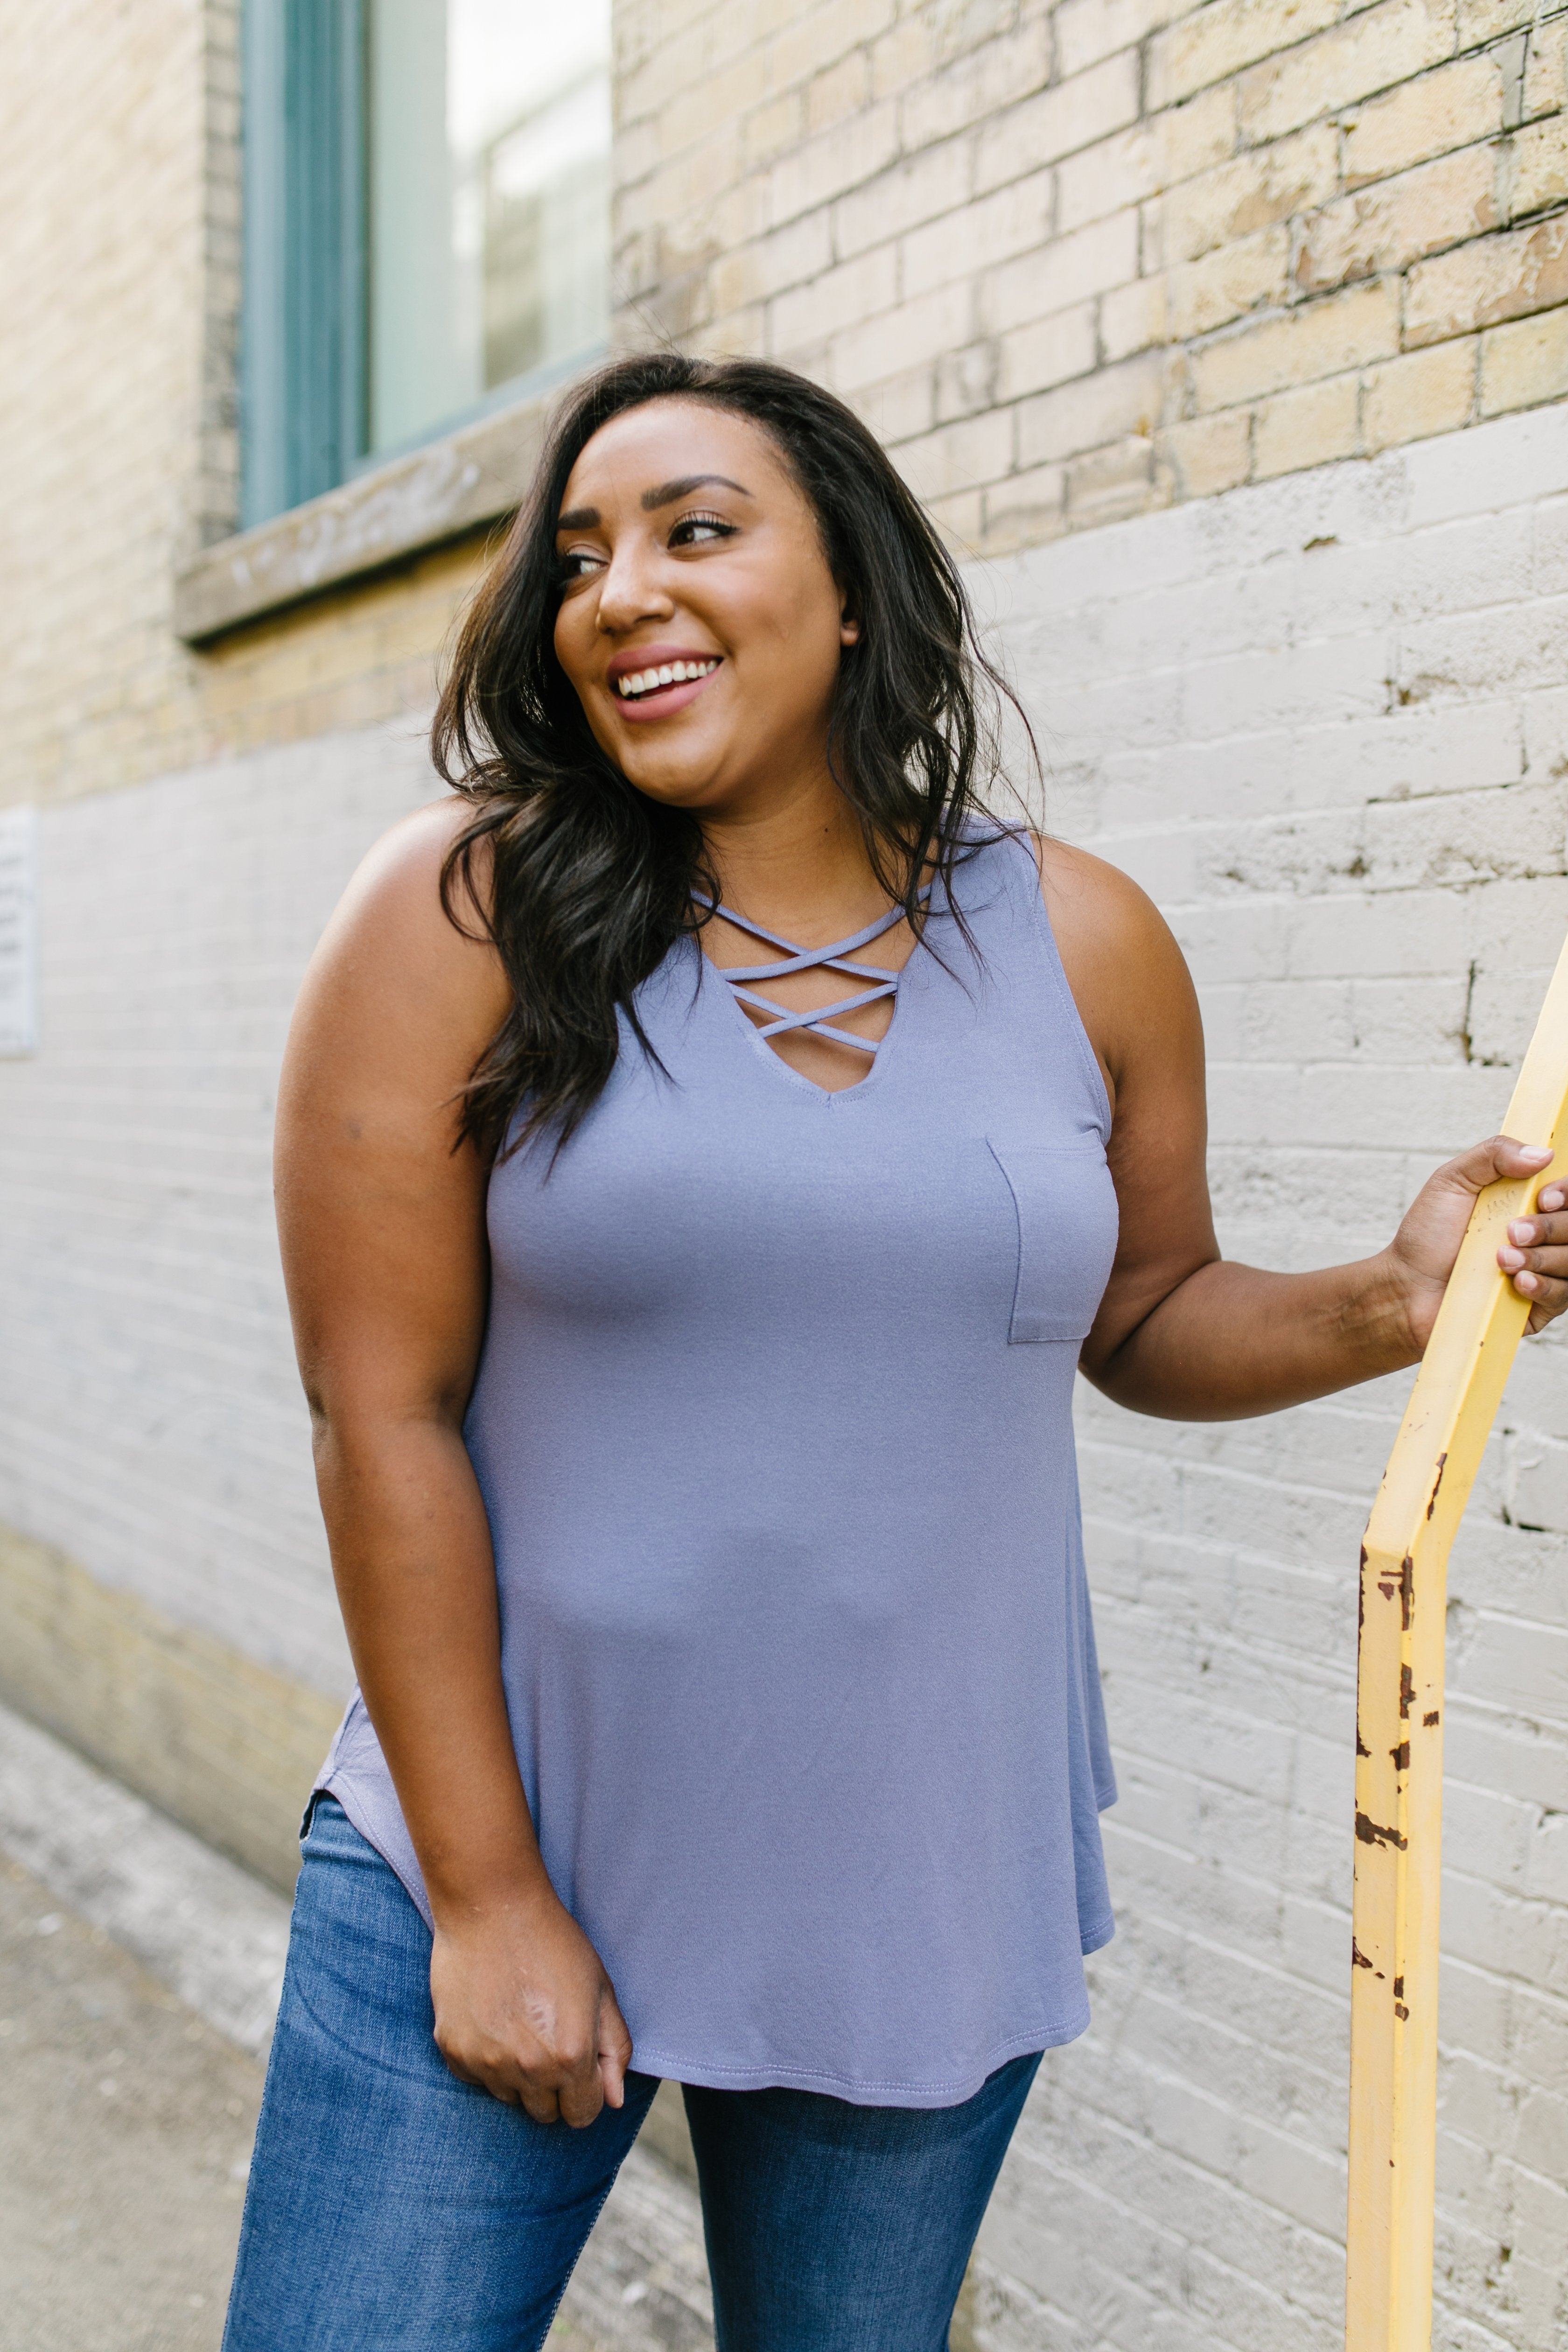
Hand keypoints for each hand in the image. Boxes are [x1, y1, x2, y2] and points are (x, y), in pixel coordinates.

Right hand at [429, 1884, 632, 2125]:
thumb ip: (613, 2049)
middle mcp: (528, 2070)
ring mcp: (486, 2063)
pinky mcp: (453, 2052)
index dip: (586, 2092)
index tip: (580, 2066)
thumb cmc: (553, 1943)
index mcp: (570, 2057)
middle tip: (549, 2039)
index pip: (583, 2114)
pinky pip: (478, 2078)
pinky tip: (493, 2017)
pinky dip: (487, 2059)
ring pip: (510, 2098)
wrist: (491, 1907)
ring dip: (518, 2075)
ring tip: (520, 2022)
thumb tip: (613, 2100)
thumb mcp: (599, 1989)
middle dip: (553, 2087)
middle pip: (545, 2114)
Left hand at [1384, 1135, 1564, 1351]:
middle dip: (1550, 1227)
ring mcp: (1544, 1272)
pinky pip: (1562, 1296)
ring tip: (1500, 1258)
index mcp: (1529, 1202)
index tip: (1543, 1198)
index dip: (1567, 1192)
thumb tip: (1542, 1153)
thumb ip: (1493, 1155)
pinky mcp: (1538, 1307)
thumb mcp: (1452, 1181)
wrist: (1407, 1289)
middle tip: (1512, 1232)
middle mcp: (1543, 1236)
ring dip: (1540, 1257)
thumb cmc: (1427, 1236)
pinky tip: (1516, 1282)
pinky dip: (1542, 1286)